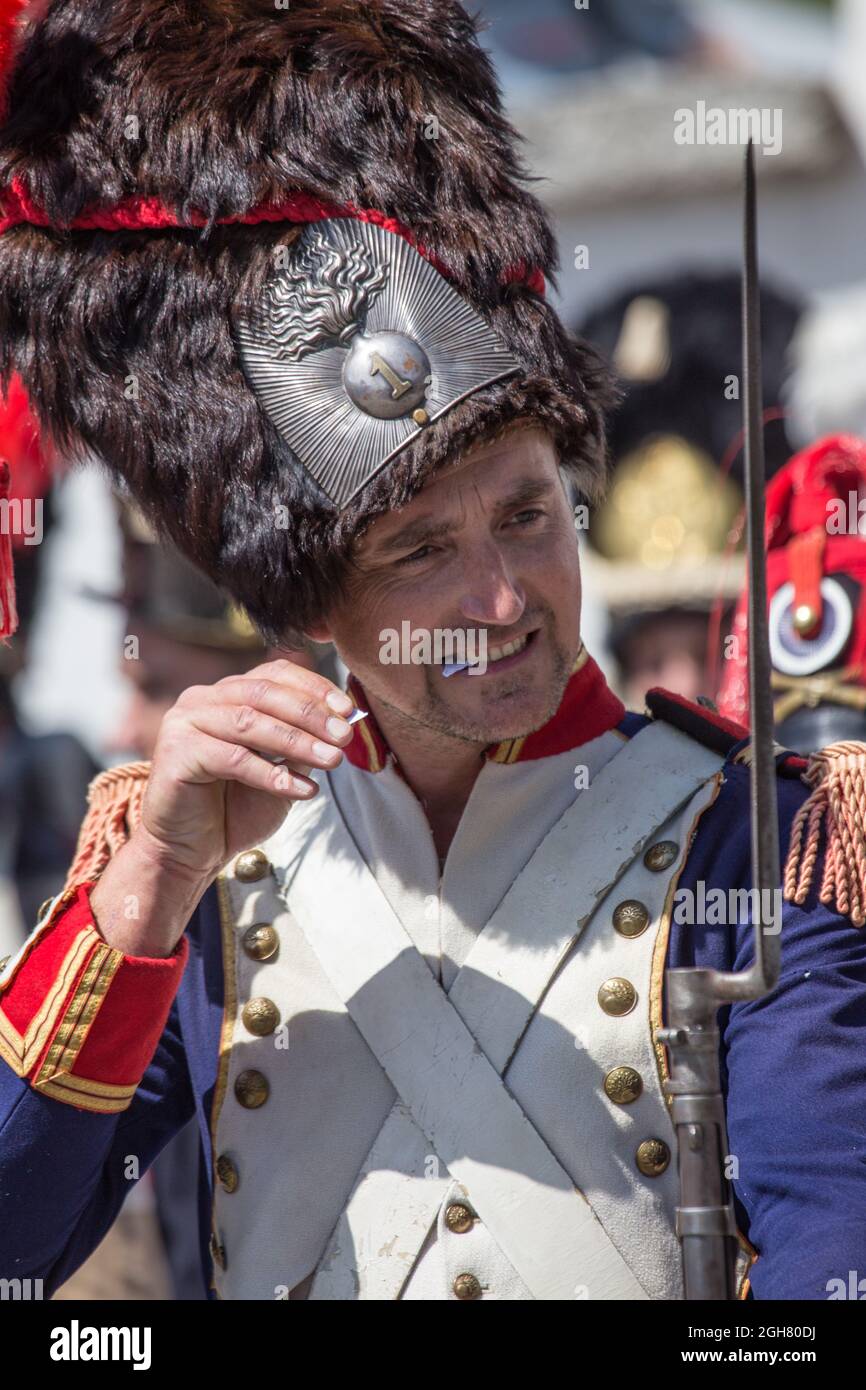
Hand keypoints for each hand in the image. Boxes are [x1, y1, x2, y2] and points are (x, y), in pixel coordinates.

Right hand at [138, 656, 356, 881]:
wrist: (191, 852)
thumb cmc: (234, 810)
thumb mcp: (281, 770)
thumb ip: (302, 743)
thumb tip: (342, 723)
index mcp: (227, 694)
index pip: (274, 674)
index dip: (314, 688)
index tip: (348, 710)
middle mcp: (202, 699)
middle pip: (263, 693)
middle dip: (310, 714)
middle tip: (344, 735)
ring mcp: (185, 722)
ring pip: (249, 722)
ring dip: (297, 741)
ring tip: (331, 760)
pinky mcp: (176, 752)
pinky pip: (233, 758)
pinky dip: (272, 774)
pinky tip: (303, 790)